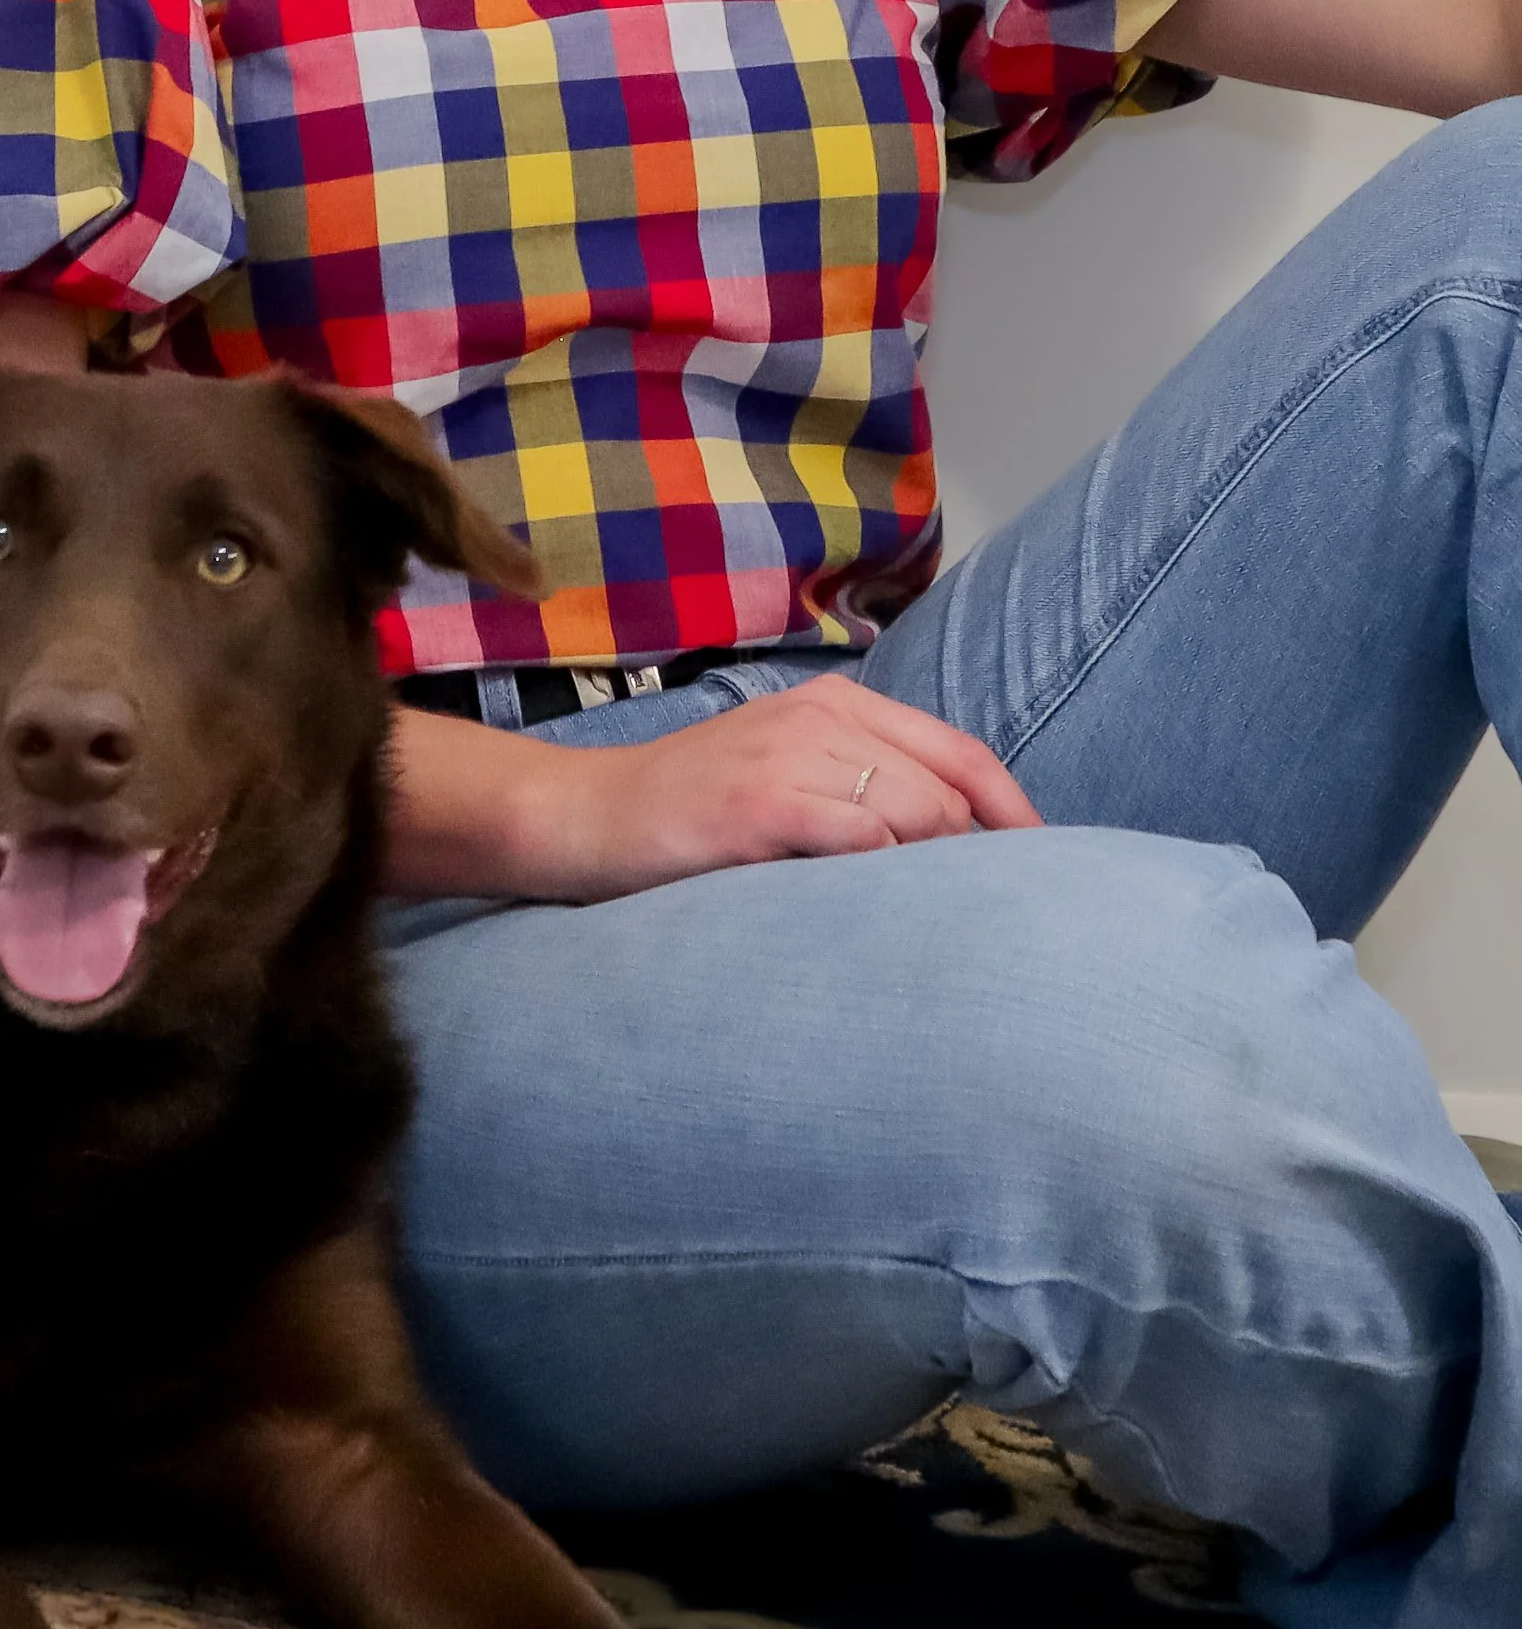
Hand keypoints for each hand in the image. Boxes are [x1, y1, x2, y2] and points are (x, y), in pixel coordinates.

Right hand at [388, 680, 1037, 902]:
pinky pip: (861, 838)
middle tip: (983, 917)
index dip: (1016, 813)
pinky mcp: (760, 803)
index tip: (1048, 868)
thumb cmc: (687, 814)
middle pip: (950, 788)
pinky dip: (882, 877)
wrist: (581, 818)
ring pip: (915, 813)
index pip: (962, 752)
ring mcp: (789, 755)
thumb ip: (862, 788)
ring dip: (931, 874)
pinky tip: (869, 912)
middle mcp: (819, 718)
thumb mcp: (784, 776)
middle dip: (976, 856)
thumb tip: (957, 847)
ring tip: (922, 923)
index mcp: (835, 706)